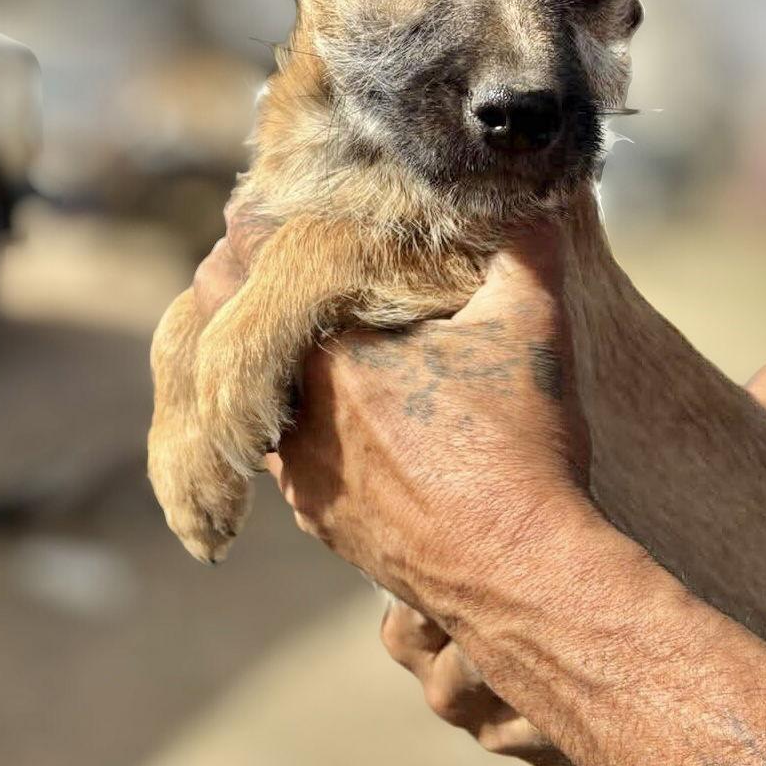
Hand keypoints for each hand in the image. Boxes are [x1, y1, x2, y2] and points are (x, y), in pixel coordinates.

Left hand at [190, 219, 585, 765]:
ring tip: (329, 344)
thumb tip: (539, 188)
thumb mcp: (534, 326)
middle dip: (255, 299)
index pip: (236, 272)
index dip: (252, 234)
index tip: (272, 210)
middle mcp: (294, 421)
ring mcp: (304, 479)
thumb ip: (527, 244)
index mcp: (325, 357)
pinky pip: (292, 457)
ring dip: (281, 371)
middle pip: (227, 338)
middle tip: (294, 272)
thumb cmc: (523, 446)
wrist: (524, 578)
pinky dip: (309, 426)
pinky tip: (360, 419)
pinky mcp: (326, 522)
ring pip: (256, 403)